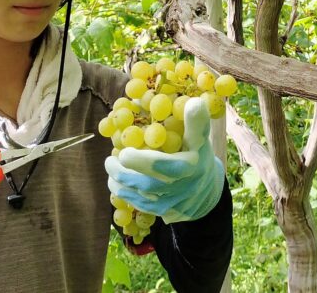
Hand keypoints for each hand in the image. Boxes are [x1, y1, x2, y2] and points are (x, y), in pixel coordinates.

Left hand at [104, 97, 224, 223]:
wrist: (206, 190)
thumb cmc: (198, 156)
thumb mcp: (201, 138)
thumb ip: (195, 121)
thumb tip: (193, 102)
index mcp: (187, 167)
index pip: (160, 166)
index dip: (138, 161)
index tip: (123, 152)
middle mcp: (178, 189)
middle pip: (144, 184)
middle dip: (122, 173)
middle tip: (109, 160)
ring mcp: (169, 204)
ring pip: (138, 197)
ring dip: (120, 185)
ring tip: (111, 170)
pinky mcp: (162, 214)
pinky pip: (139, 206)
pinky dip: (126, 195)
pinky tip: (118, 184)